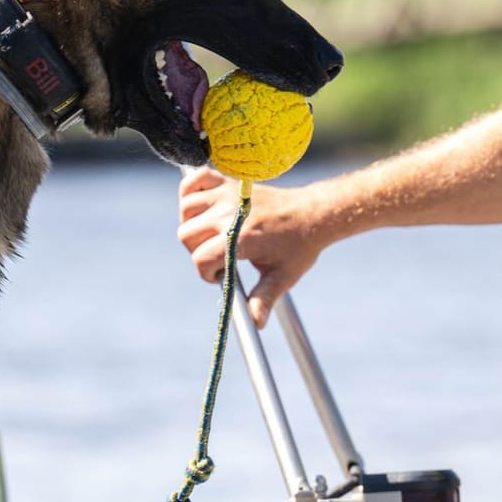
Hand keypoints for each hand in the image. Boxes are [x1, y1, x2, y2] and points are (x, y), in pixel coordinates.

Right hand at [176, 167, 322, 325]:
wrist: (314, 213)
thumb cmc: (299, 246)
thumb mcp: (283, 276)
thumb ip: (264, 298)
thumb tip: (255, 323)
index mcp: (241, 238)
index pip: (201, 258)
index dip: (206, 273)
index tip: (221, 275)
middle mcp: (230, 214)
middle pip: (187, 234)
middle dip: (196, 250)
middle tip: (218, 255)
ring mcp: (229, 195)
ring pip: (187, 208)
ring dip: (191, 223)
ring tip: (209, 234)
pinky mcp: (230, 182)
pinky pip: (197, 178)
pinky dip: (191, 189)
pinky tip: (201, 206)